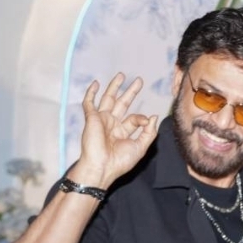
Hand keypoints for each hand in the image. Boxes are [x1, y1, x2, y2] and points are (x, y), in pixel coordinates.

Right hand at [74, 73, 158, 187]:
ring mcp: (101, 120)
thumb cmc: (121, 161)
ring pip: (108, 99)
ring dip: (114, 87)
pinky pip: (89, 103)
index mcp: (123, 132)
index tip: (147, 121)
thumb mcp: (141, 147)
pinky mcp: (91, 118)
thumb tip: (154, 116)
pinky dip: (91, 93)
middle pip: (122, 104)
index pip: (135, 118)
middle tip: (139, 80)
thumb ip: (149, 132)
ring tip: (122, 75)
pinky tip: (96, 83)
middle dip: (130, 92)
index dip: (142, 118)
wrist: (102, 167)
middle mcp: (112, 124)